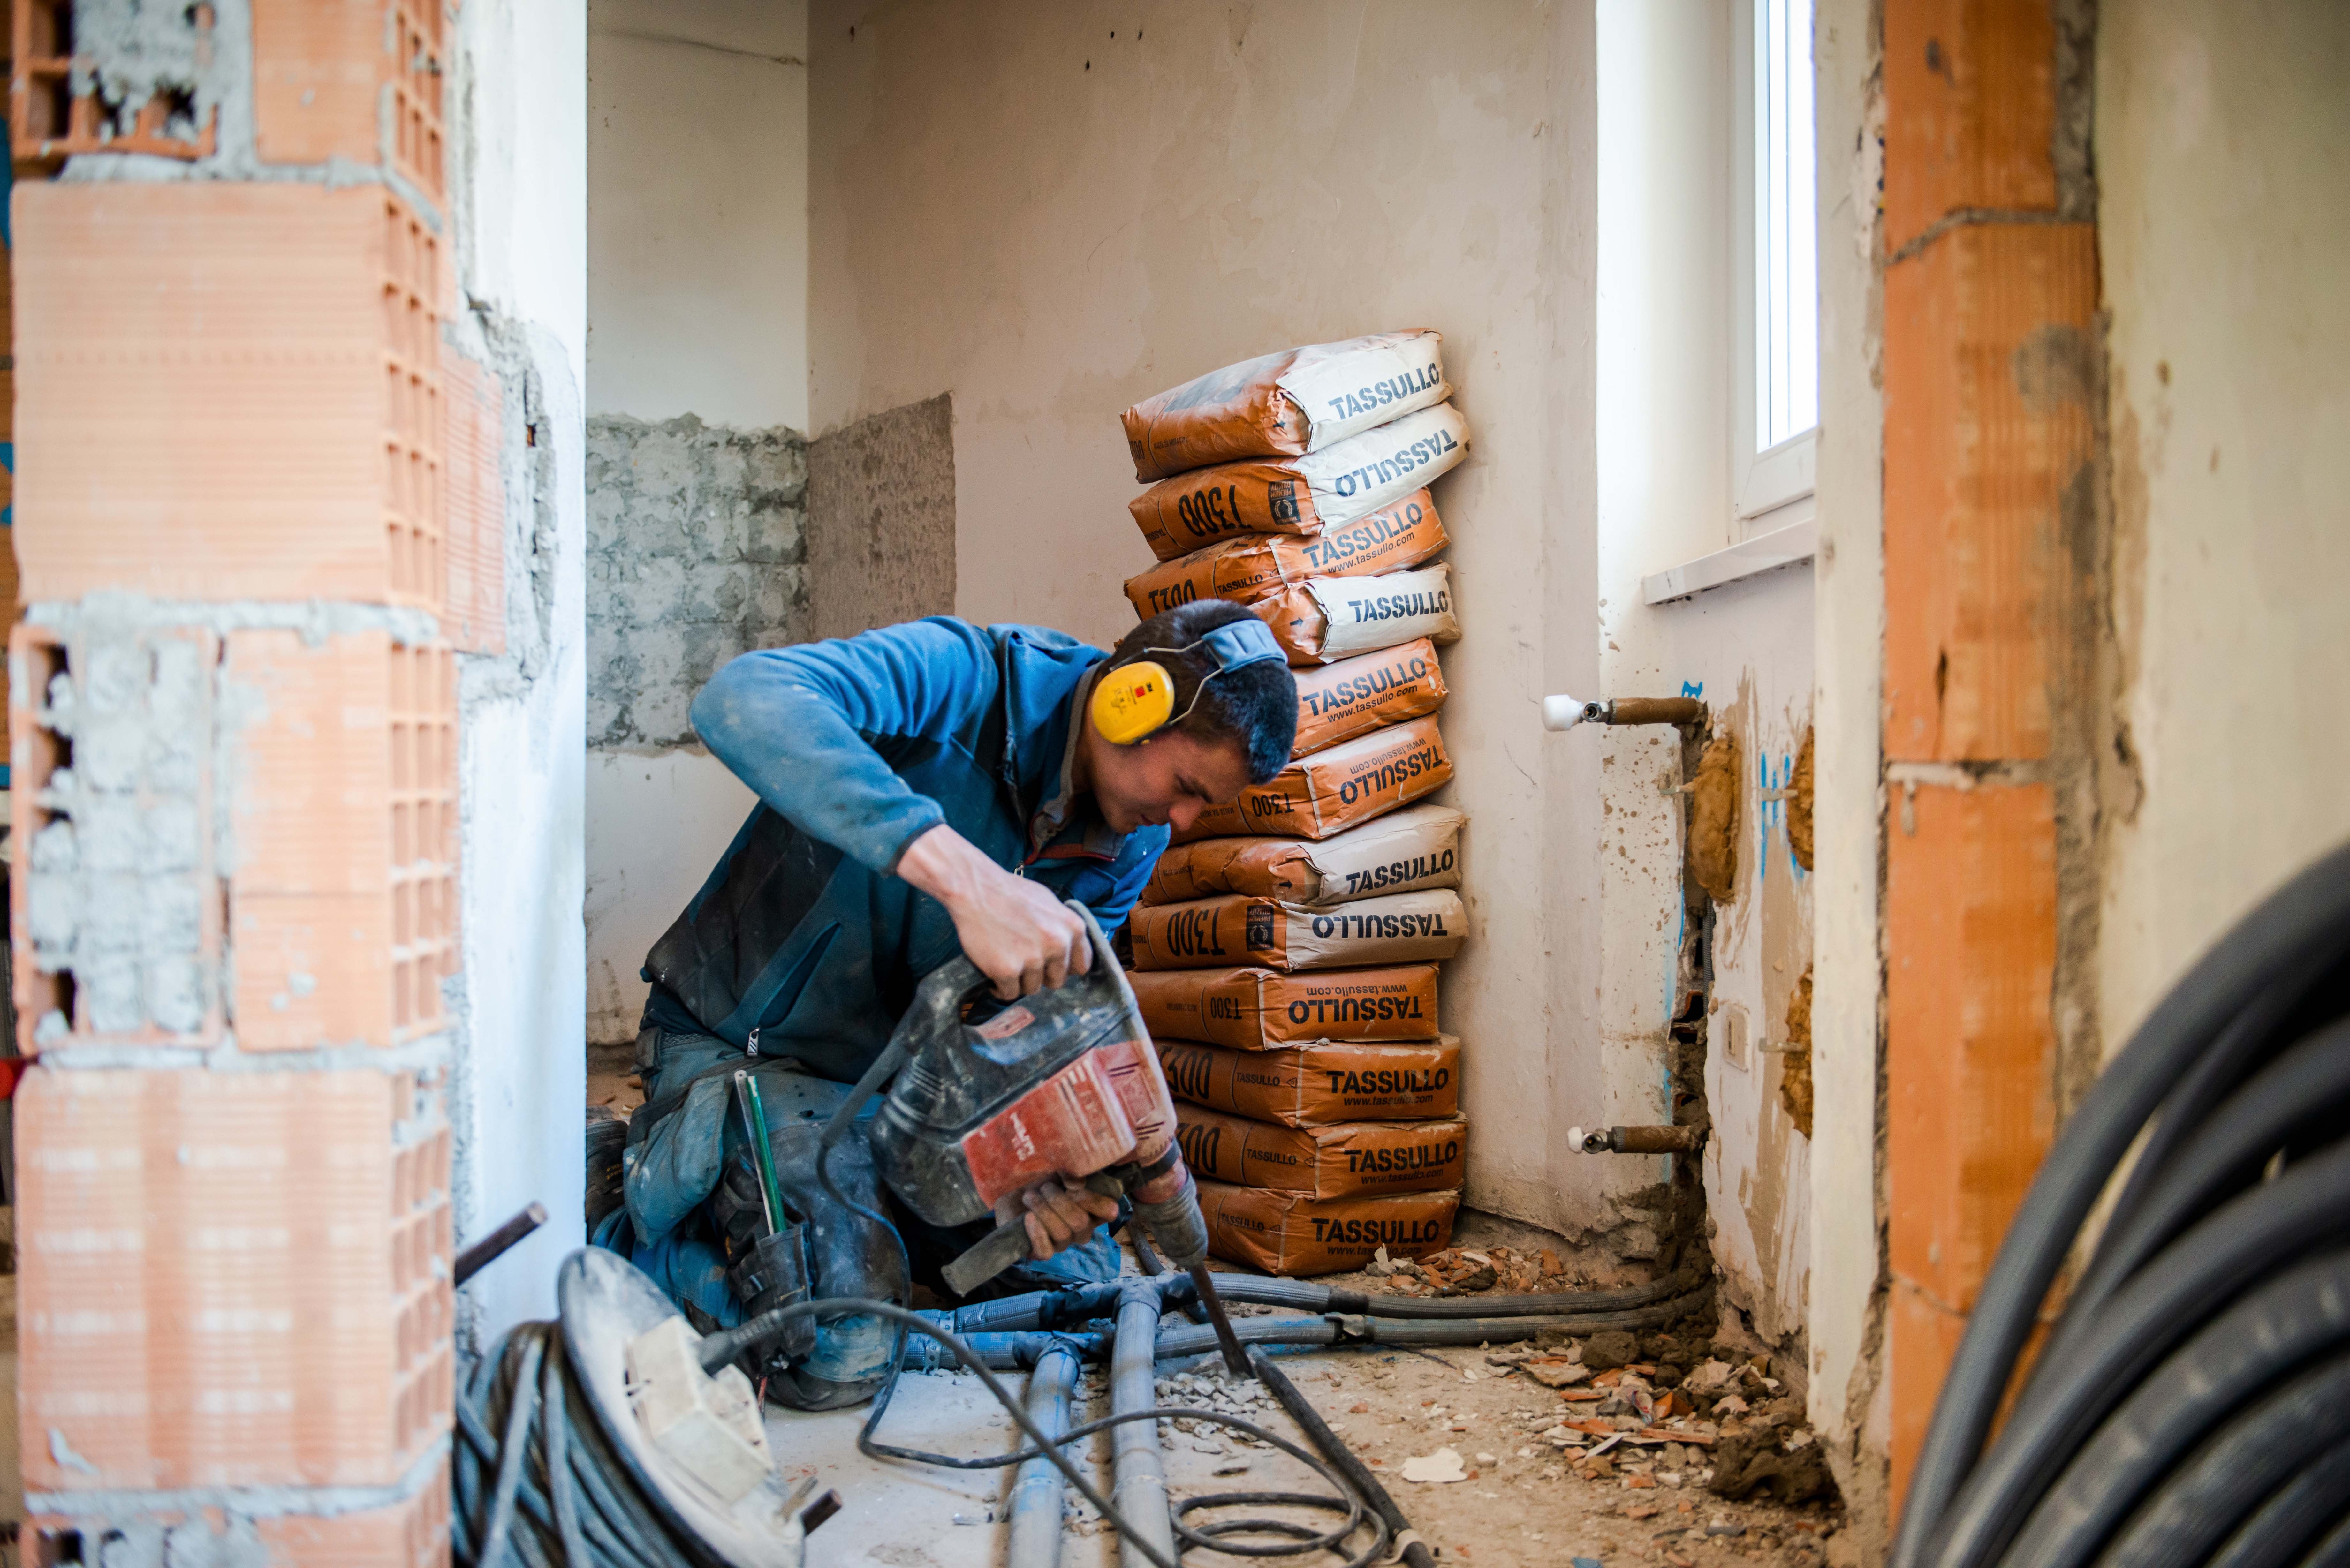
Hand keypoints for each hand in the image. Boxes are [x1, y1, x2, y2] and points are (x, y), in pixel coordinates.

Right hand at [895, 825, 1092, 999]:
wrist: (975, 888)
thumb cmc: (1010, 892)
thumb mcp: (1049, 902)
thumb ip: (1063, 927)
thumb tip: (1070, 949)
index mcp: (1072, 928)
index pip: (1081, 965)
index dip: (1064, 967)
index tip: (1051, 965)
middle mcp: (1057, 944)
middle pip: (1056, 980)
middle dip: (1041, 975)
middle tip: (1022, 960)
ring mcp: (1033, 959)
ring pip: (1032, 988)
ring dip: (1019, 980)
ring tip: (1005, 961)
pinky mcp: (1007, 970)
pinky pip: (1009, 993)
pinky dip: (1000, 987)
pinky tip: (993, 972)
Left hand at [995, 1177, 1122, 1261]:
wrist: (1010, 1194)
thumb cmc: (1038, 1181)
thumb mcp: (1055, 1172)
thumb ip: (1069, 1173)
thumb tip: (1077, 1184)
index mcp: (1091, 1209)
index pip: (1108, 1212)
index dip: (1096, 1202)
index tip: (1075, 1188)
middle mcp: (1081, 1229)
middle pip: (1080, 1222)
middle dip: (1059, 1201)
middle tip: (1044, 1188)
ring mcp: (1062, 1243)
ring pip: (1062, 1233)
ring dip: (1044, 1210)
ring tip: (1029, 1196)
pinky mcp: (1042, 1252)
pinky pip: (1046, 1251)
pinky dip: (1036, 1233)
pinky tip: (1028, 1217)